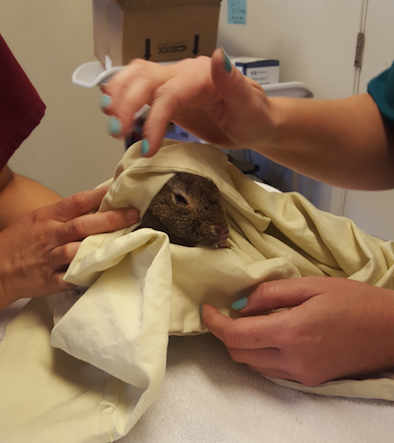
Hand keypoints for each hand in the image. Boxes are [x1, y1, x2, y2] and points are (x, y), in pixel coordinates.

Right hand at [0, 187, 138, 307]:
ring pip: (78, 251)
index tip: (119, 190)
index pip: (77, 201)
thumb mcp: (38, 218)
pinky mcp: (50, 280)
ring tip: (126, 242)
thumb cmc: (19, 241)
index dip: (99, 195)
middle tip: (133, 215)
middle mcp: (51, 236)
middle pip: (83, 225)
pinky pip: (72, 277)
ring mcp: (50, 258)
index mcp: (48, 217)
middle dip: (110, 219)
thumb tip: (95, 205)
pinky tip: (106, 270)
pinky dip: (87, 275)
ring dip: (101, 247)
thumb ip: (65, 213)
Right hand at [101, 48, 273, 156]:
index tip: (148, 146)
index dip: (154, 119)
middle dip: (126, 104)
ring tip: (111, 121)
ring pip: (138, 78)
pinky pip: (142, 92)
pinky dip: (125, 98)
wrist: (256, 125)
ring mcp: (176, 85)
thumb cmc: (256, 118)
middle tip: (117, 132)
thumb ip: (233, 82)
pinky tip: (115, 110)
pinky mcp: (171, 99)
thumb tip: (219, 57)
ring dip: (120, 97)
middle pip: (145, 79)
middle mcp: (185, 75)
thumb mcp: (251, 105)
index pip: (169, 93)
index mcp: (203, 75)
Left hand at [202, 277, 393, 385]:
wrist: (390, 331)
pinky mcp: (310, 381)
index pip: (236, 335)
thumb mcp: (310, 285)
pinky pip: (271, 371)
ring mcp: (301, 375)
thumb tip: (240, 304)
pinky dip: (260, 354)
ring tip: (249, 322)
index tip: (207, 309)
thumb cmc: (353, 301)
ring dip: (242, 345)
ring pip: (252, 365)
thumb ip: (270, 293)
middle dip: (225, 334)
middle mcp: (292, 360)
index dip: (214, 323)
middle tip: (227, 312)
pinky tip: (268, 336)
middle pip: (239, 354)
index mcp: (291, 332)